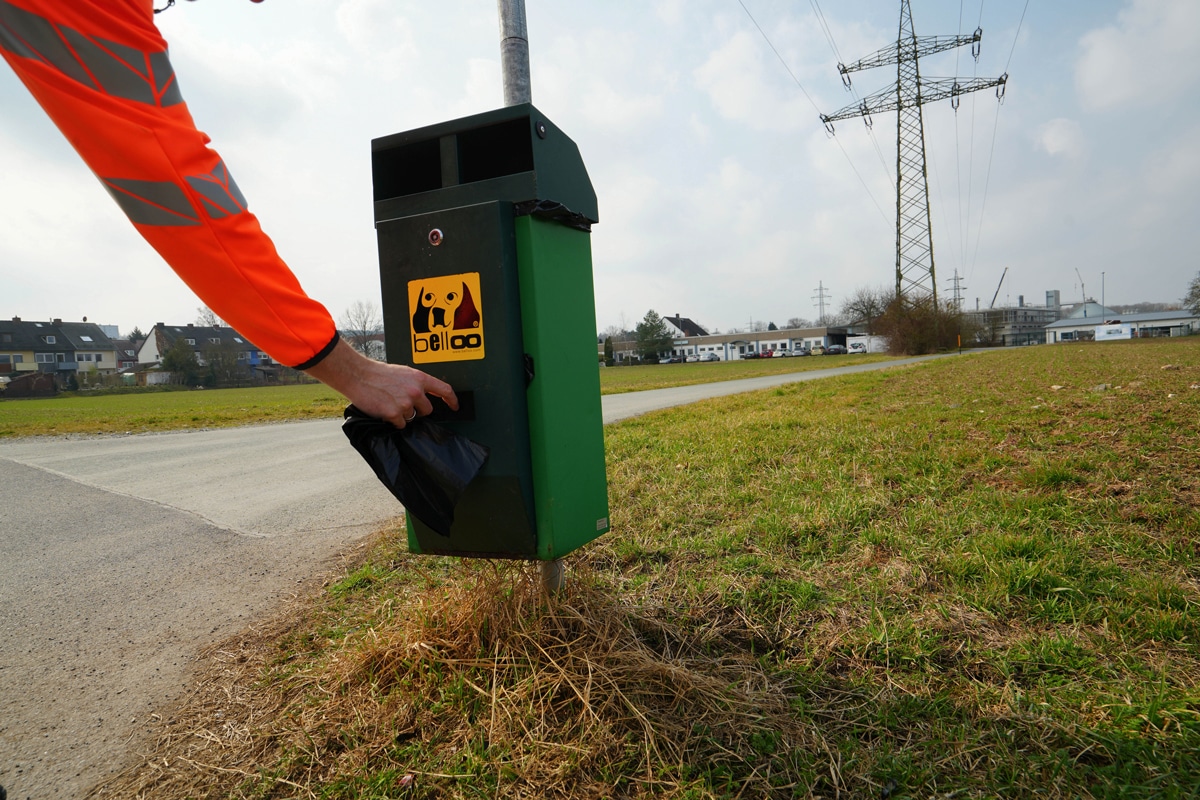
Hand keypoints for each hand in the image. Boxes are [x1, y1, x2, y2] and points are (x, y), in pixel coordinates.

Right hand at [303, 338, 457, 427]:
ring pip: (412, 418)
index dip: (452, 400)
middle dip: (418, 410)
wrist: (359, 375)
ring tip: (390, 403)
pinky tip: (385, 409)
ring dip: (403, 415)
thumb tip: (424, 396)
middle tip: (403, 403)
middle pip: (428, 410)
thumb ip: (416, 383)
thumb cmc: (378, 373)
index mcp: (419, 378)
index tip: (455, 406)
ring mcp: (405, 403)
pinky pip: (400, 424)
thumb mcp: (403, 373)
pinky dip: (394, 421)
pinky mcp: (394, 414)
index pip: (444, 389)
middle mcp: (415, 390)